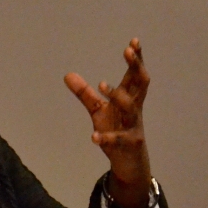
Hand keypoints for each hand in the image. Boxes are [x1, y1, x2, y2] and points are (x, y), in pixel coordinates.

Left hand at [64, 38, 152, 207]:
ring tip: (102, 84)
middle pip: (140, 85)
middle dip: (135, 67)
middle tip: (128, 52)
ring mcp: (133, 127)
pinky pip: (118, 140)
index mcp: (129, 99)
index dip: (136, 60)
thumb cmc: (117, 131)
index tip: (133, 42)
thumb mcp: (98, 111)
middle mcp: (135, 110)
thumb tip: (67, 74)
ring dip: (118, 96)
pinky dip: (107, 138)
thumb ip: (85, 93)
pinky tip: (95, 137)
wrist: (131, 164)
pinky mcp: (129, 146)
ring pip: (131, 109)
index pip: (135, 76)